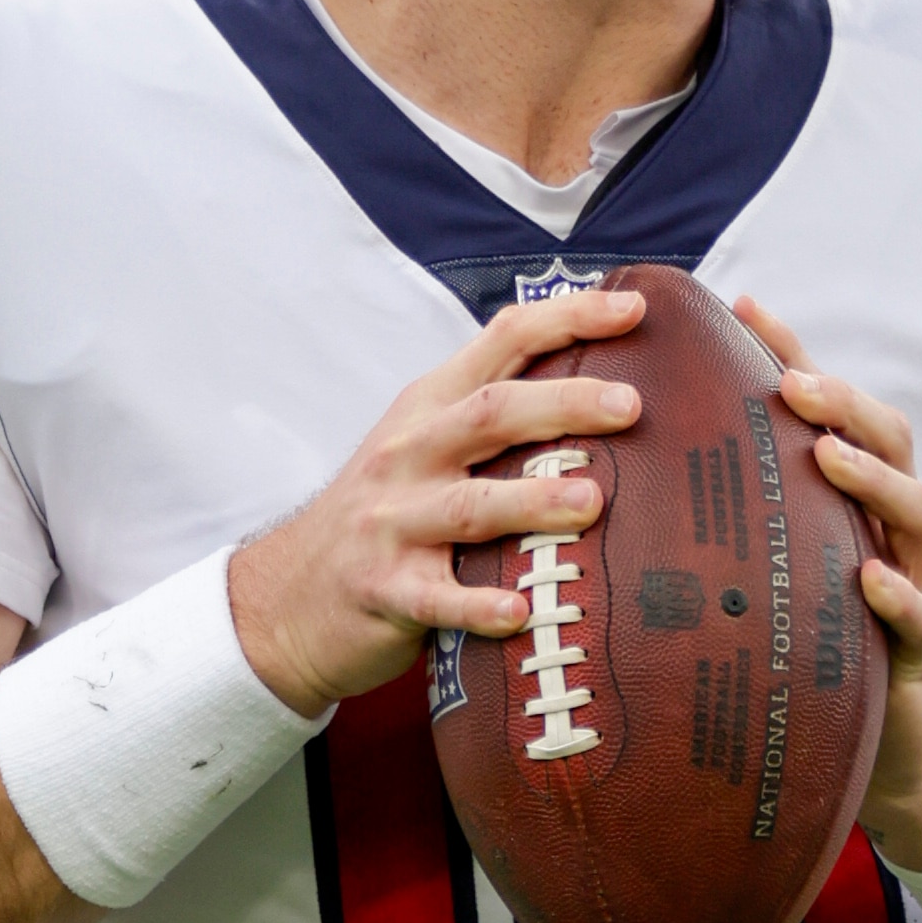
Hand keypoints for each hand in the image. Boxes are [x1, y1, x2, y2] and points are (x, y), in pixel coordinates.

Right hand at [230, 290, 645, 717]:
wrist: (288, 595)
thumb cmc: (386, 512)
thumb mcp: (423, 444)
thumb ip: (494, 416)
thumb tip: (603, 389)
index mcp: (430, 407)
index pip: (502, 342)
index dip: (567, 318)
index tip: (633, 311)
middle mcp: (410, 454)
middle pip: (491, 414)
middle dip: (563, 403)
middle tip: (631, 405)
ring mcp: (393, 522)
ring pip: (467, 505)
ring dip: (530, 501)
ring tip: (590, 502)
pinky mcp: (384, 589)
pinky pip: (435, 597)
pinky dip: (477, 605)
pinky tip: (519, 611)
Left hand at [739, 298, 921, 874]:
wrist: (885, 754)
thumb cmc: (810, 649)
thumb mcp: (768, 573)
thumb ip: (729, 518)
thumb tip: (630, 465)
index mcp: (847, 503)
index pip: (828, 409)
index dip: (794, 352)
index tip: (743, 305)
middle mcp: (887, 531)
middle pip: (887, 440)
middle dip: (843, 402)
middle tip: (790, 382)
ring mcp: (913, 585)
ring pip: (915, 513)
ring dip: (872, 478)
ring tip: (825, 455)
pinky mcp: (919, 653)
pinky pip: (920, 615)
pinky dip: (895, 593)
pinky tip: (866, 580)